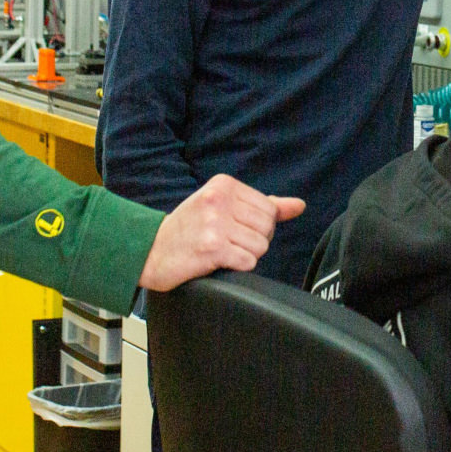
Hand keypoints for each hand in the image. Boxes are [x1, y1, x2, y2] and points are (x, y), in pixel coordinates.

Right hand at [139, 174, 306, 289]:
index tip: (233, 228)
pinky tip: (217, 260)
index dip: (258, 226)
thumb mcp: (223, 207)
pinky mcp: (212, 248)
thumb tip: (299, 205)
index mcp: (224, 185)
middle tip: (228, 242)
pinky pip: (248, 262)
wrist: (151, 251)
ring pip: (260, 246)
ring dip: (244, 255)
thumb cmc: (189, 229)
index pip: (269, 208)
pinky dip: (237, 266)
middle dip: (253, 241)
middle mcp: (220, 199)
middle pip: (267, 227)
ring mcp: (215, 224)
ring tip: (221, 251)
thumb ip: (262, 205)